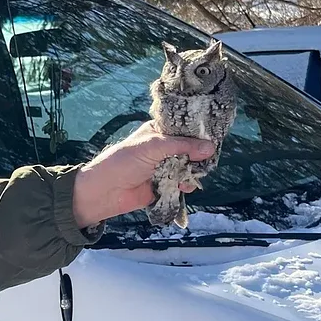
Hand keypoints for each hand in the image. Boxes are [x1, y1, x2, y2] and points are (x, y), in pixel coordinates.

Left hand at [72, 121, 213, 227]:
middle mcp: (163, 148)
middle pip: (189, 149)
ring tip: (195, 173)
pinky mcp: (164, 185)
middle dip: (199, 154)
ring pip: (188, 167)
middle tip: (209, 158)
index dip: (198, 131)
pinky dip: (186, 185)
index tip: (215, 134)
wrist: (105, 191)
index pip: (183, 128)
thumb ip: (182, 146)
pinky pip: (181, 183)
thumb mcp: (153, 146)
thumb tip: (210, 147)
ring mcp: (164, 167)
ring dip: (193, 171)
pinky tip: (186, 186)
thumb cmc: (123, 161)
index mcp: (158, 132)